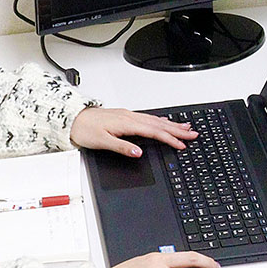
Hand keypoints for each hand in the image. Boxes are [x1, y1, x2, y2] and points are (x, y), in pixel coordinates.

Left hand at [72, 106, 196, 157]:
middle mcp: (130, 117)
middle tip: (193, 133)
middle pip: (159, 124)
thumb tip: (138, 152)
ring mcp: (128, 116)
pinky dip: (160, 121)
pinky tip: (164, 122)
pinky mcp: (125, 116)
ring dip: (172, 124)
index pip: (154, 132)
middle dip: (178, 130)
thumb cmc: (85, 130)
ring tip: (186, 127)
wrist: (72, 119)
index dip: (169, 139)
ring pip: (155, 120)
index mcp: (127, 123)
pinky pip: (148, 118)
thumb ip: (122, 147)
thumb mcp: (102, 142)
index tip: (182, 144)